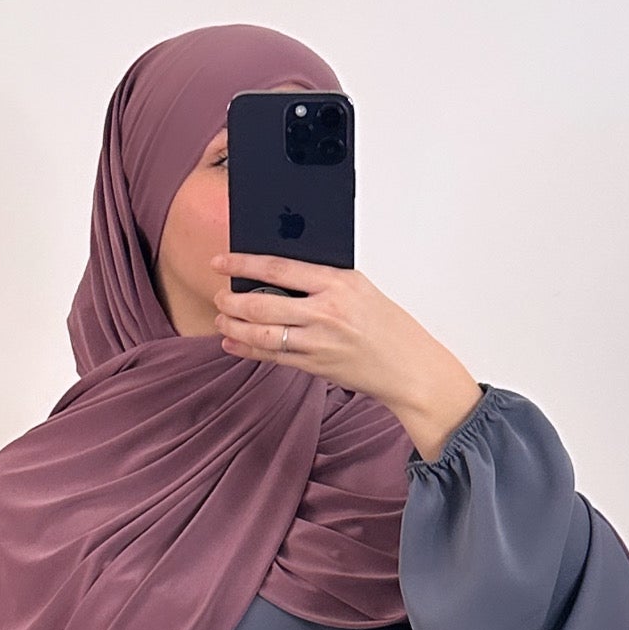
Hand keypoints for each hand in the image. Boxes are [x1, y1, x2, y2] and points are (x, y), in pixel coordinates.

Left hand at [209, 251, 484, 459]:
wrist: (409, 368)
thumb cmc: (388, 327)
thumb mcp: (359, 289)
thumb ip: (323, 281)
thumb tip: (279, 273)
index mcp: (338, 283)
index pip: (278, 267)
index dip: (243, 263)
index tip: (221, 261)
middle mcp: (325, 312)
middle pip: (262, 303)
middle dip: (231, 300)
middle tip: (219, 296)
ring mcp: (318, 342)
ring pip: (262, 333)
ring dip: (234, 326)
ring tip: (221, 320)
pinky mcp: (315, 366)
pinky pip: (272, 356)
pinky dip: (248, 349)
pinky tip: (233, 343)